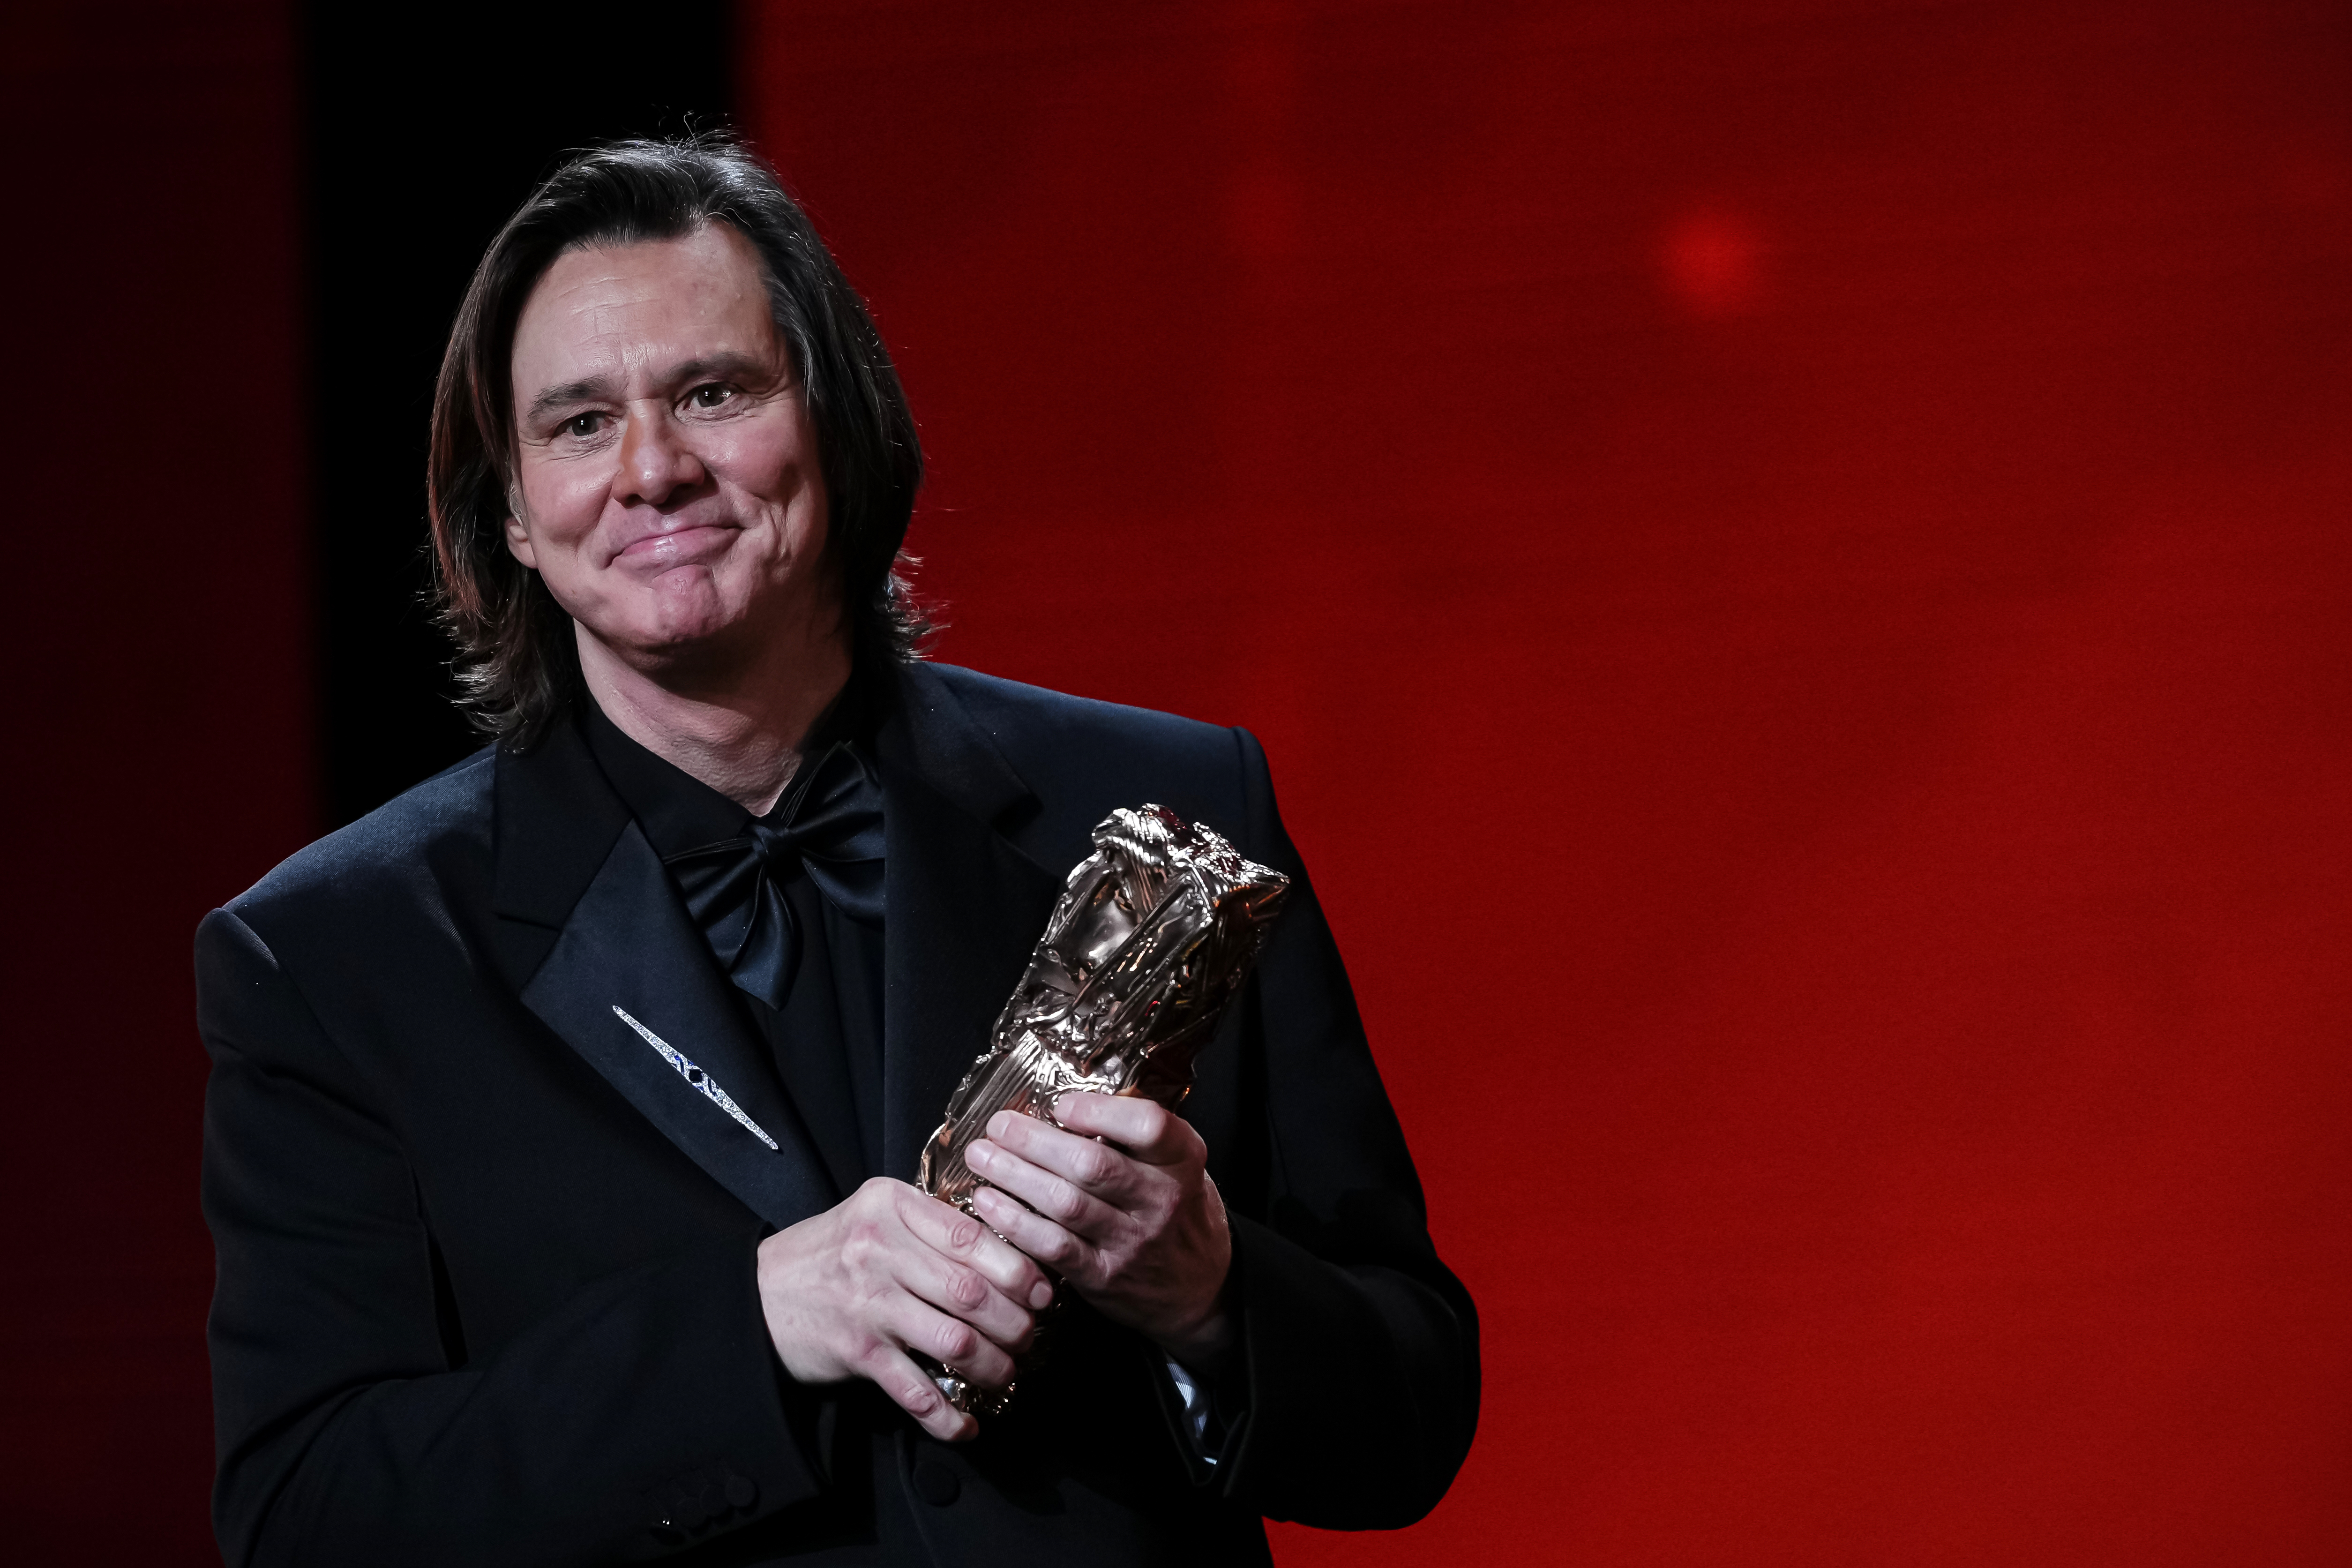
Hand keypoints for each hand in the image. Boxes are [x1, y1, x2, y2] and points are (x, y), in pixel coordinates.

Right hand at [755, 1177, 1055, 1441]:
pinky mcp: (855, 1351)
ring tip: (1008, 1372)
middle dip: (1016, 1321)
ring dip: (994, 1365)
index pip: (971, 1234)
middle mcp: (879, 1250)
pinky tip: (967, 1425)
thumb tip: (1007, 1248)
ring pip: (955, 1340)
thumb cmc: (831, 1254)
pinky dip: (947, 1416)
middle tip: (1031, 1336)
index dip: (1017, 1267)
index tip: (1042, 1289)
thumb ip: (930, 1222)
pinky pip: (915, 1391)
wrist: (758, 1294)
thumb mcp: (875, 1214)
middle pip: (972, 1290)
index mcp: (891, 1206)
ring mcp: (867, 1303)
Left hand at [963, 1091, 1234, 1366]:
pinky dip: (1015, 1222)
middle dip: (1035, 1141)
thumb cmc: (1178, 1212)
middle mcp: (1162, 1200)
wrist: (1200, 1289)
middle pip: (1092, 1164)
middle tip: (998, 1125)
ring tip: (982, 1156)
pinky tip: (989, 1203)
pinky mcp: (1104, 1277)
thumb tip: (1070, 1101)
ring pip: (1065, 1204)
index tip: (1061, 1105)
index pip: (1149, 1126)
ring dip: (1015, 1176)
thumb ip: (1137, 1136)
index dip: (1099, 1112)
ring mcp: (1132, 1242)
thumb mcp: (1178, 1165)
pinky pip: (1053, 1247)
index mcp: (1182, 1161)